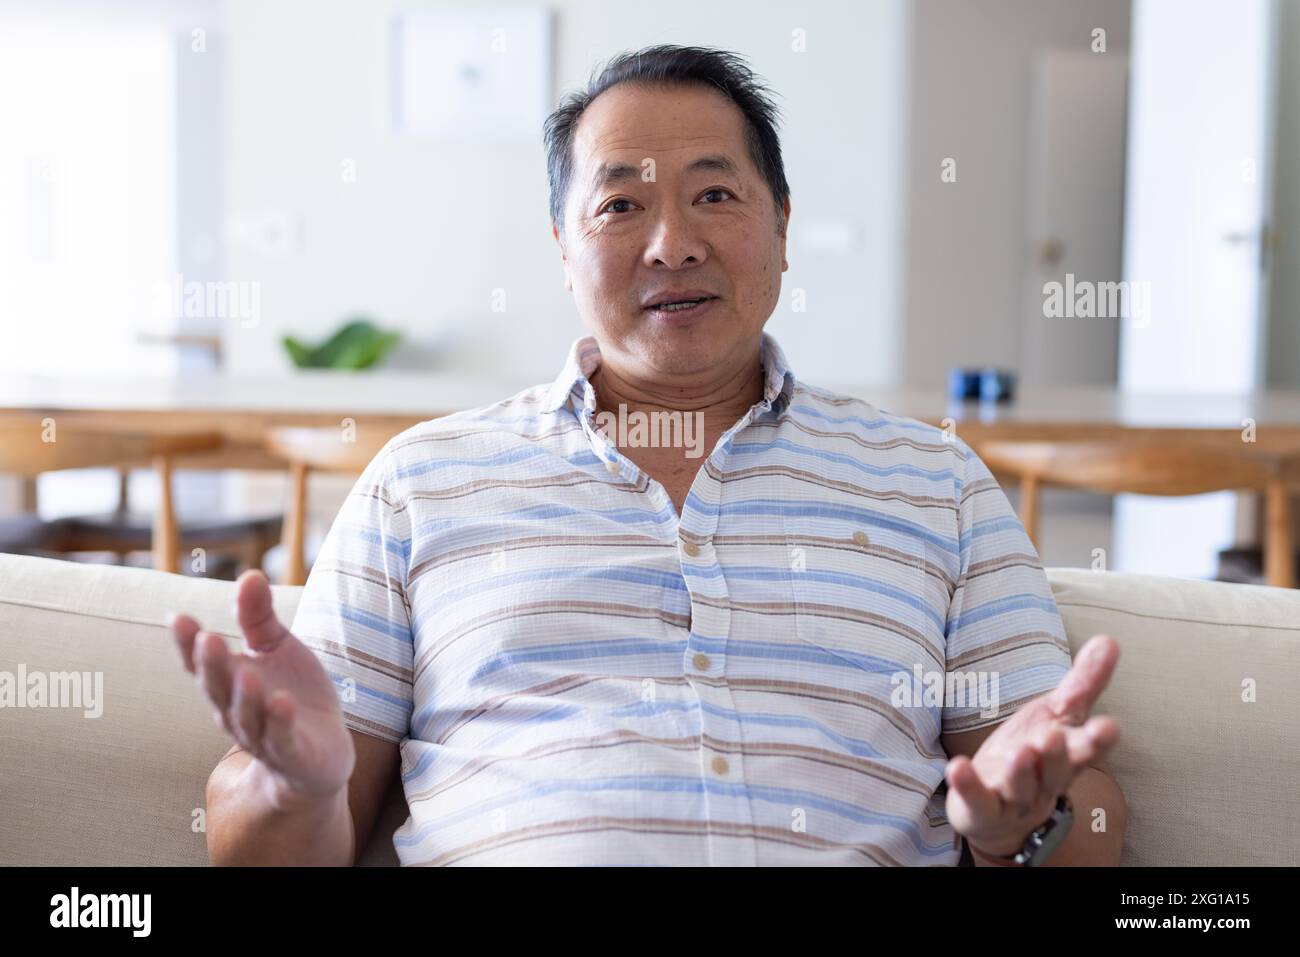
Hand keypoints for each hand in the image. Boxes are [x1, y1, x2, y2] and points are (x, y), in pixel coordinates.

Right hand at [170, 570, 354, 802]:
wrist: (320, 752)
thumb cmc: (290, 692)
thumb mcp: (276, 648)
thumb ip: (259, 617)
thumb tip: (249, 574)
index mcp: (228, 683)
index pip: (202, 663)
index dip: (188, 644)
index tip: (178, 618)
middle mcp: (236, 712)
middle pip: (219, 689)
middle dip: (212, 665)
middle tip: (208, 638)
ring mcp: (262, 736)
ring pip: (247, 717)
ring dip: (245, 696)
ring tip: (245, 673)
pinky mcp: (292, 754)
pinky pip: (282, 739)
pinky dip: (280, 723)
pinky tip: (282, 704)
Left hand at [944, 634, 1120, 858]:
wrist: (1001, 813)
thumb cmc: (1035, 754)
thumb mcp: (1058, 715)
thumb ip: (1084, 683)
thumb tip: (1110, 640)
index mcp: (1067, 757)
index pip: (1086, 748)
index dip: (1097, 740)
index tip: (1109, 726)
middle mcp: (1045, 781)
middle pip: (1056, 772)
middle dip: (1057, 756)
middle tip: (1053, 735)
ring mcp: (1014, 798)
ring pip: (1020, 787)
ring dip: (1020, 771)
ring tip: (1020, 751)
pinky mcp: (983, 809)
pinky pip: (977, 799)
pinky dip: (968, 785)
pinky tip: (957, 767)